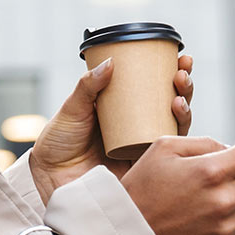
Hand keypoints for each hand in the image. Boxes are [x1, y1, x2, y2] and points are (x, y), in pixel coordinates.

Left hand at [30, 53, 194, 201]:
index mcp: (122, 108)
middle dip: (184, 87)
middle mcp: (137, 126)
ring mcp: (141, 146)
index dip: (172, 72)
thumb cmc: (58, 142)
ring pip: (173, 128)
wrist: (50, 176)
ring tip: (179, 98)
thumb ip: (88, 86)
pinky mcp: (142, 167)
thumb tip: (111, 61)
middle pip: (170, 104)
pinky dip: (176, 138)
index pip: (154, 87)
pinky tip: (176, 124)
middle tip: (181, 73)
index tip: (181, 58)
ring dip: (184, 110)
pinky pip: (165, 154)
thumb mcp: (73, 109)